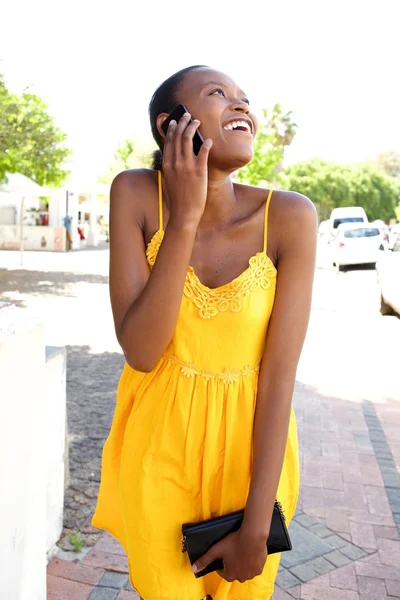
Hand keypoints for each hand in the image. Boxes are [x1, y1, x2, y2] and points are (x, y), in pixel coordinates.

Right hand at [162, 112, 212, 229]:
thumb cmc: (178, 198)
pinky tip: (208, 140)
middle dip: (183, 123)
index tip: (176, 121)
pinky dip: (205, 143)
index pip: (169, 141)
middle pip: (178, 136)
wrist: (184, 212)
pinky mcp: (199, 171)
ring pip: (188, 139)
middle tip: (188, 116)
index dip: (173, 129)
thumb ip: (172, 167)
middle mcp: (175, 163)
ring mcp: (187, 166)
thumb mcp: (170, 180)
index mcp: (167, 164)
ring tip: (198, 122)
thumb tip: (178, 155)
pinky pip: (203, 152)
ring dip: (193, 128)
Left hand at [192, 527, 267, 582]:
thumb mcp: (216, 550)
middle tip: (232, 552)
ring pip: (245, 570)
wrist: (252, 536)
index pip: (223, 572)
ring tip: (241, 551)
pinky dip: (251, 562)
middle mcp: (241, 578)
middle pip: (234, 572)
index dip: (221, 564)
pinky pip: (254, 567)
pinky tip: (249, 552)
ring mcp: (252, 574)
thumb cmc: (233, 543)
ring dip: (242, 564)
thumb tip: (194, 570)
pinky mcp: (260, 568)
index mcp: (230, 575)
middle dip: (232, 564)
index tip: (223, 555)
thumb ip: (205, 560)